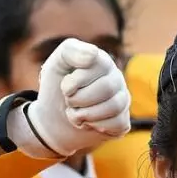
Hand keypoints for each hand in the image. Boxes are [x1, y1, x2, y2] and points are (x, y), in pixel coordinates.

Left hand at [16, 39, 130, 157]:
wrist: (53, 120)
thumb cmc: (56, 89)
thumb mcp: (56, 65)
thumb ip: (71, 51)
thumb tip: (93, 54)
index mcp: (102, 61)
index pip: (100, 64)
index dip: (78, 80)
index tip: (65, 87)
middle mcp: (116, 78)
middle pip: (107, 88)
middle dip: (79, 99)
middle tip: (69, 102)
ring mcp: (122, 100)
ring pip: (114, 106)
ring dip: (86, 114)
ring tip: (76, 113)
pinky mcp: (123, 121)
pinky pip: (118, 123)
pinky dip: (96, 126)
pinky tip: (88, 123)